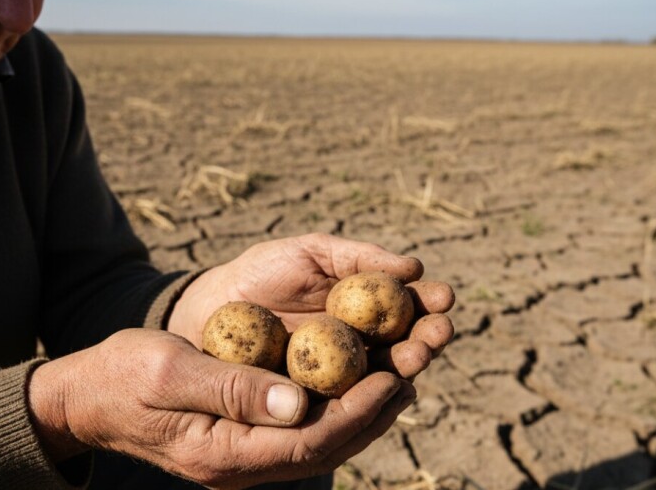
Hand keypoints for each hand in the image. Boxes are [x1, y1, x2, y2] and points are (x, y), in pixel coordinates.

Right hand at [28, 328, 414, 488]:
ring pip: (318, 443)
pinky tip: (353, 382)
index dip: (356, 409)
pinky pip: (301, 432)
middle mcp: (239, 466)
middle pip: (324, 448)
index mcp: (223, 454)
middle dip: (374, 412)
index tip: (391, 374)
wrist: (87, 398)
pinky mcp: (241, 443)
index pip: (308, 440)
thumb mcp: (171, 370)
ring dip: (362, 412)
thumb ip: (231, 387)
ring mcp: (242, 459)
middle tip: (412, 371)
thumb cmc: (122, 375)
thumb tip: (297, 401)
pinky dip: (335, 408)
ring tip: (399, 375)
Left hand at [169, 233, 454, 378]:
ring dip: (405, 367)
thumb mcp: (312, 253)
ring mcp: (341, 374)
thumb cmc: (263, 272)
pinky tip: (385, 389)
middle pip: (406, 344)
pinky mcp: (316, 400)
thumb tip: (413, 266)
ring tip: (415, 355)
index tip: (444, 297)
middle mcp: (362, 342)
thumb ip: (358, 257)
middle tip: (436, 332)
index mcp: (366, 306)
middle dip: (426, 338)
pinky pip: (348, 402)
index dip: (430, 303)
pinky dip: (369, 397)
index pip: (409, 307)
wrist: (211, 309)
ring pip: (383, 375)